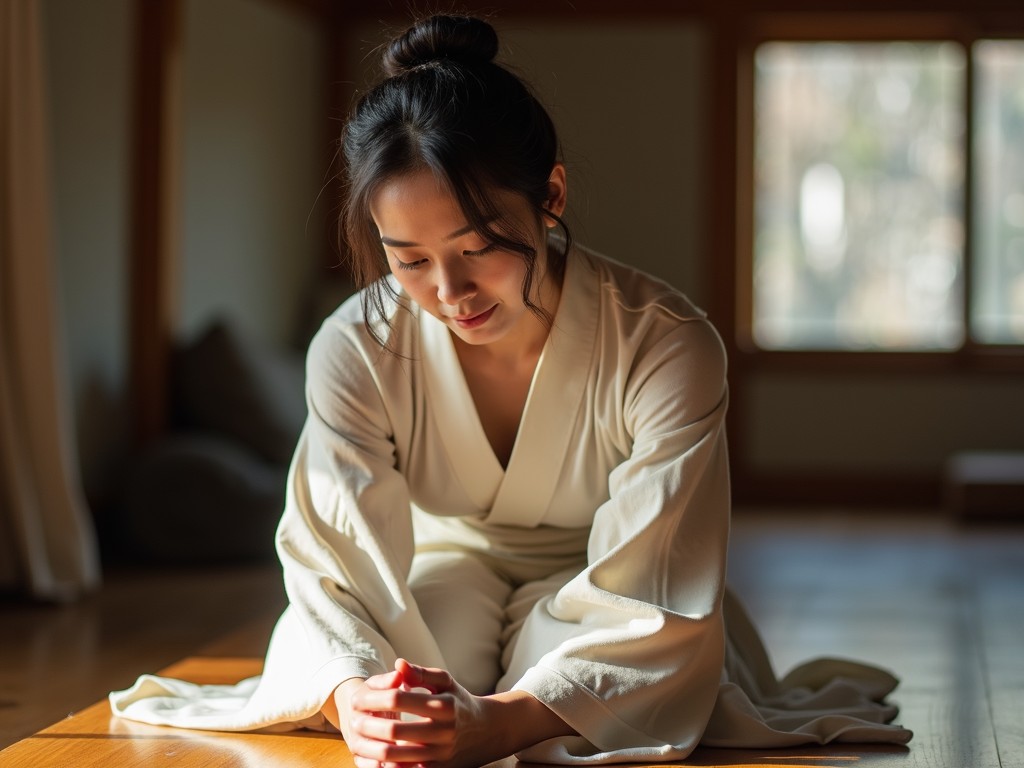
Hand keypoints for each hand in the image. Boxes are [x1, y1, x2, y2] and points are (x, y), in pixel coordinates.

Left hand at [346, 658, 490, 767]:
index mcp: (443, 705)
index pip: (399, 698)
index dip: (373, 697)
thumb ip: (421, 672)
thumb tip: (398, 664)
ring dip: (371, 748)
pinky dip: (388, 765)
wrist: (486, 731)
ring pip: (396, 756)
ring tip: (359, 737)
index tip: (358, 697)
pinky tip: (375, 756)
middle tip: (353, 720)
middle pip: (394, 730)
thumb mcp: (445, 681)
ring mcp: (439, 754)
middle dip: (368, 724)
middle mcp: (443, 732)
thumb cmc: (458, 701)